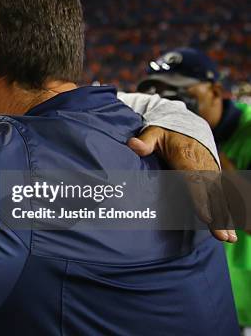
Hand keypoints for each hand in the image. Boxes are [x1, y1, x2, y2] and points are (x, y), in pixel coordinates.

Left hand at [127, 126, 236, 242]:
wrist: (188, 125)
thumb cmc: (166, 133)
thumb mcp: (154, 132)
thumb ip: (145, 141)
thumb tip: (132, 144)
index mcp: (187, 158)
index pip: (195, 181)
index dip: (201, 199)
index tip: (205, 216)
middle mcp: (204, 168)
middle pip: (212, 195)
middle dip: (217, 216)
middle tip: (221, 236)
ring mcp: (212, 174)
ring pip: (220, 199)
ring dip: (225, 219)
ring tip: (229, 239)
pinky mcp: (215, 178)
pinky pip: (224, 197)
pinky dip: (228, 213)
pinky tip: (232, 231)